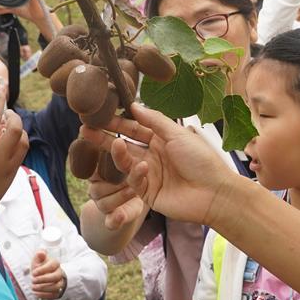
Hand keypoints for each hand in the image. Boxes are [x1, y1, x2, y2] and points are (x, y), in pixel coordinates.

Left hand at [30, 250, 65, 299]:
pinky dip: (44, 295)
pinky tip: (36, 293)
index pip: (53, 265)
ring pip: (56, 287)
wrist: (44, 276)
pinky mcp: (57, 292)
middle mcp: (60, 273)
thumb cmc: (41, 267)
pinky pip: (54, 295)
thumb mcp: (38, 260)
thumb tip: (41, 252)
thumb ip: (39, 255)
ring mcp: (60, 283)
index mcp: (55, 264)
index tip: (34, 272)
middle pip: (56, 277)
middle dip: (43, 279)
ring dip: (43, 288)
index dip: (43, 269)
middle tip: (33, 280)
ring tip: (33, 287)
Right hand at [79, 104, 234, 226]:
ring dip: (114, 152)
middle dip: (105, 138)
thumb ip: (155, 121)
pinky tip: (137, 167)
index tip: (99, 116)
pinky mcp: (148, 194)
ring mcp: (150, 175)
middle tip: (84, 130)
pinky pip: (133, 182)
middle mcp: (154, 156)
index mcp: (162, 140)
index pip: (134, 129)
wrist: (215, 194)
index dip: (117, 122)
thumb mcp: (178, 134)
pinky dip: (132, 174)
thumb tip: (135, 105)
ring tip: (104, 142)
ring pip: (125, 163)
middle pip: (125, 145)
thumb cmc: (202, 161)